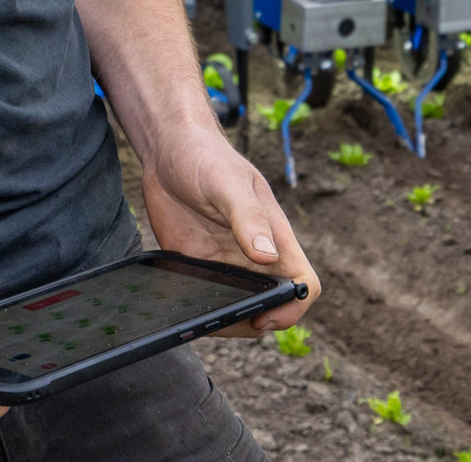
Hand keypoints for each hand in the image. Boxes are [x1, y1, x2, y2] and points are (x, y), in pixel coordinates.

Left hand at [138, 123, 318, 334]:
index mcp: (273, 235)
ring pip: (240, 308)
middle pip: (272, 305)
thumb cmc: (206, 156)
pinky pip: (208, 300)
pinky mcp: (198, 266)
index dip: (293, 306)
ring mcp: (226, 263)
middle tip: (223, 320)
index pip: (303, 282)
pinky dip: (201, 312)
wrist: (167, 149)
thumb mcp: (227, 183)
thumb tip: (268, 257)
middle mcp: (254, 254)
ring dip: (225, 321)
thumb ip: (247, 217)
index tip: (265, 315)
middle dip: (254, 322)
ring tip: (200, 317)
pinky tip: (183, 308)